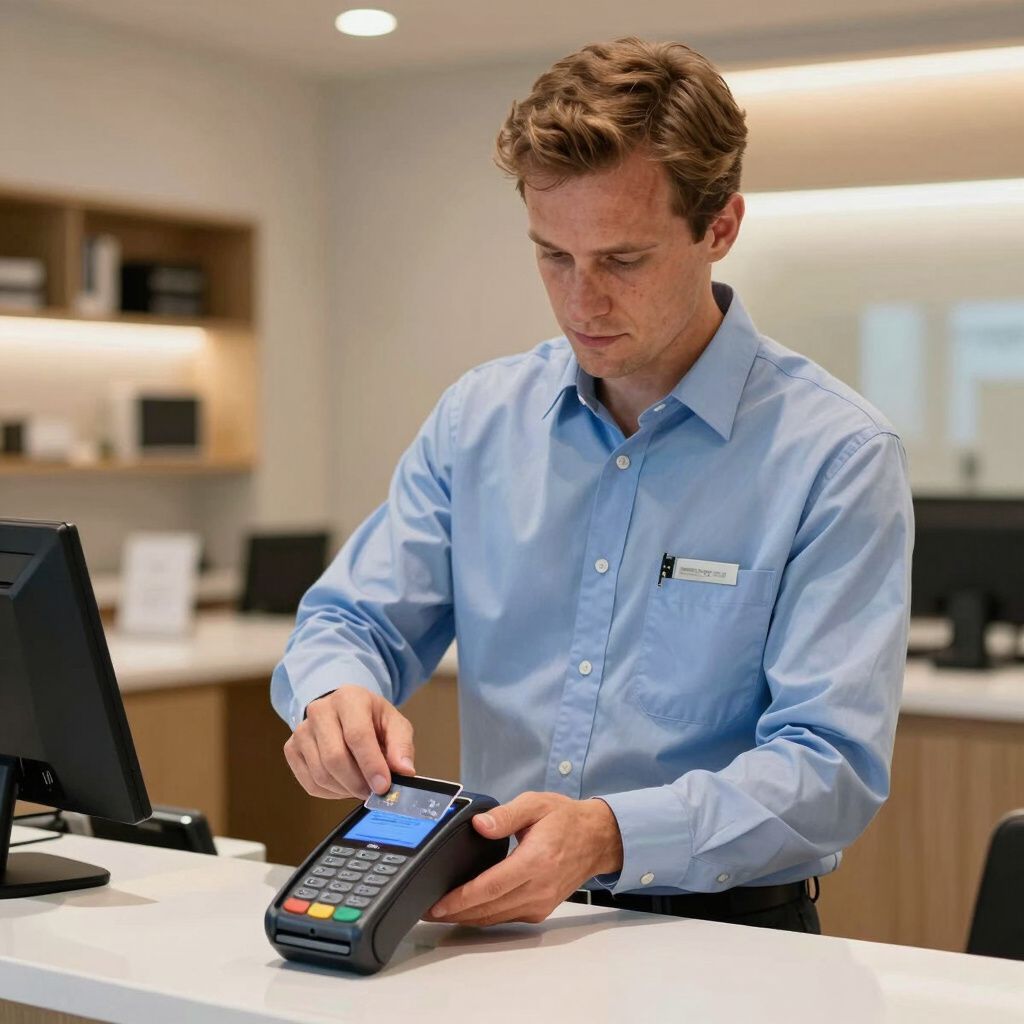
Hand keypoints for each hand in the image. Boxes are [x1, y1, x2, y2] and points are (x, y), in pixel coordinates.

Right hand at [282, 685, 414, 798]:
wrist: (344, 711)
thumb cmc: (371, 718)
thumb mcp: (394, 724)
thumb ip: (402, 745)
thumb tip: (405, 771)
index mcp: (349, 698)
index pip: (357, 735)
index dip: (371, 765)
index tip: (383, 787)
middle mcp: (320, 710)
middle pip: (334, 758)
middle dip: (357, 782)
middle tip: (373, 792)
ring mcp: (302, 730)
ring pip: (321, 774)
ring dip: (345, 789)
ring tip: (361, 785)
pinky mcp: (291, 748)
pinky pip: (310, 783)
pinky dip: (331, 793)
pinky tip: (344, 785)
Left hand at [427, 792, 622, 925]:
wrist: (596, 839)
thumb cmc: (566, 820)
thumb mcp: (535, 804)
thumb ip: (505, 815)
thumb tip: (478, 825)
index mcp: (536, 861)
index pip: (491, 886)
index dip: (461, 898)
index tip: (438, 903)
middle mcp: (539, 888)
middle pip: (489, 908)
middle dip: (455, 912)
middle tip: (427, 910)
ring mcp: (540, 903)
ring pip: (496, 918)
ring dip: (467, 918)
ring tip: (441, 913)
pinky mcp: (540, 909)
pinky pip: (507, 918)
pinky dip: (485, 916)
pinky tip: (468, 910)